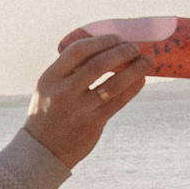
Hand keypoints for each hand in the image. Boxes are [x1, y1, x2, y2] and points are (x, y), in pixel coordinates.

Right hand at [25, 33, 147, 166]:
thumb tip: (102, 49)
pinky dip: (132, 88)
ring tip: (147, 61)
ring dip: (134, 70)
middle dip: (121, 52)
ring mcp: (79, 109)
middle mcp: (63, 92)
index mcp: (50, 77)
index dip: (101, 41)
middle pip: (98, 65)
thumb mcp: (48, 87)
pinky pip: (117, 102)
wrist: (42, 150)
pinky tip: (141, 80)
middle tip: (135, 47)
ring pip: (112, 85)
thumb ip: (69, 70)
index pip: (78, 51)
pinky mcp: (92, 124)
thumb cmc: (49, 112)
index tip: (117, 38)